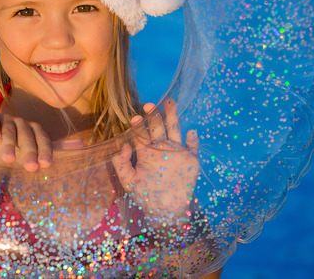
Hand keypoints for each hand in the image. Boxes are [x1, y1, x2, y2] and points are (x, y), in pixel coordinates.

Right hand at [0, 112, 52, 171]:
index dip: (45, 151)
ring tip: (9, 159)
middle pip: (27, 137)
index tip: (45, 164)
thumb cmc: (10, 154)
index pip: (42, 140)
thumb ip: (33, 163)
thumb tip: (43, 173)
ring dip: (9, 145)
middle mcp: (22, 124)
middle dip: (29, 152)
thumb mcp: (22, 160)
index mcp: (34, 131)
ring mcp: (7, 119)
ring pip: (9, 132)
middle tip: (31, 166)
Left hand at [112, 99, 199, 220]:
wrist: (166, 212)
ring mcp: (176, 152)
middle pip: (158, 127)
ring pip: (175, 130)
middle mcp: (161, 149)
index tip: (135, 118)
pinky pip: (193, 147)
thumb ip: (121, 163)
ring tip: (169, 102)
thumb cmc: (146, 196)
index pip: (142, 134)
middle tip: (148, 105)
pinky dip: (193, 140)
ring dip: (172, 117)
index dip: (138, 126)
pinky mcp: (190, 160)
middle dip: (153, 115)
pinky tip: (191, 132)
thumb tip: (123, 144)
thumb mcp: (128, 181)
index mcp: (146, 152)